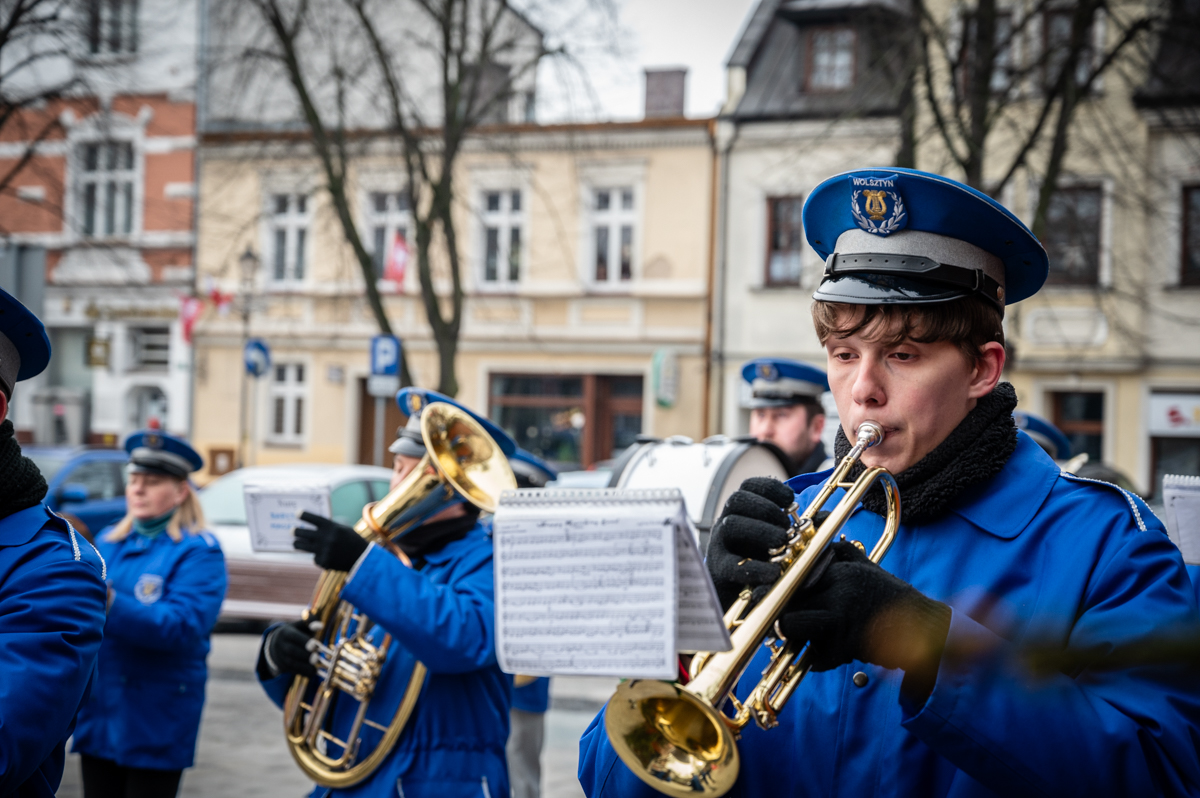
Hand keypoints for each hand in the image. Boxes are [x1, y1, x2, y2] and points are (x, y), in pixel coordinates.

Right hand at [263, 619, 319, 678]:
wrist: (276, 644)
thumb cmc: (295, 632)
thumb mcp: (300, 626)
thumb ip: (310, 623)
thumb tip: (320, 626)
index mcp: (286, 633)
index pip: (294, 636)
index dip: (304, 641)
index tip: (315, 645)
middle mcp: (281, 645)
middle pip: (291, 651)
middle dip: (305, 655)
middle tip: (317, 657)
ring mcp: (281, 657)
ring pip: (291, 663)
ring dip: (304, 666)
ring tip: (316, 668)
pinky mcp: (283, 666)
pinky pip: (292, 670)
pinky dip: (303, 672)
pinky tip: (313, 672)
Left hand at [293, 511, 368, 570]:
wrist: (362, 558)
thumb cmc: (352, 541)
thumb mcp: (342, 529)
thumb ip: (329, 528)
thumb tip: (312, 527)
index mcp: (331, 527)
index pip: (313, 518)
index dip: (303, 515)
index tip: (297, 514)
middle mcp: (325, 538)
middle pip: (302, 532)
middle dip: (295, 531)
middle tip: (293, 531)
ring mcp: (323, 550)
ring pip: (301, 546)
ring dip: (297, 544)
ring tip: (295, 543)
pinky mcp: (323, 561)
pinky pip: (314, 557)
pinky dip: (318, 556)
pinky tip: (324, 556)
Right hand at [707, 477, 795, 610]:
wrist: (739, 600)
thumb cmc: (762, 562)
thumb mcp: (779, 541)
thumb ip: (800, 528)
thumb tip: (826, 517)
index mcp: (742, 511)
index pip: (749, 486)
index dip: (769, 487)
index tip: (790, 499)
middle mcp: (727, 521)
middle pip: (737, 500)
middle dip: (766, 509)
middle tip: (786, 526)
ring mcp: (719, 544)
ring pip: (731, 525)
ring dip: (761, 531)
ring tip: (781, 543)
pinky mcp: (719, 569)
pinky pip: (732, 565)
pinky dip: (754, 568)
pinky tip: (773, 572)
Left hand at [779, 541, 950, 694]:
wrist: (920, 626)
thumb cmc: (886, 594)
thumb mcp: (863, 564)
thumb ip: (835, 548)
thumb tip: (809, 526)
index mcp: (841, 573)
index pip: (794, 577)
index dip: (775, 586)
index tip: (762, 592)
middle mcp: (840, 594)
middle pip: (787, 600)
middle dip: (778, 610)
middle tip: (776, 617)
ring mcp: (843, 622)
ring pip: (793, 626)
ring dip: (791, 633)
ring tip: (796, 633)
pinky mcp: (848, 648)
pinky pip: (816, 655)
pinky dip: (817, 657)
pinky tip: (827, 648)